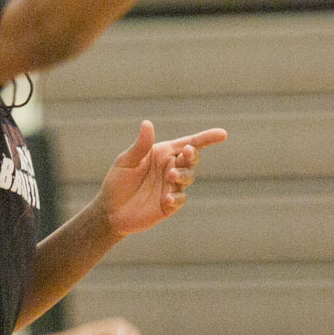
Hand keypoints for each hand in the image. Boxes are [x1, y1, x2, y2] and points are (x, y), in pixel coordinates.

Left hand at [99, 121, 228, 237]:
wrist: (110, 210)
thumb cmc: (117, 181)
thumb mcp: (126, 161)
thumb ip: (140, 145)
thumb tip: (147, 123)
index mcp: (163, 153)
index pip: (188, 143)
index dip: (207, 138)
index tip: (223, 134)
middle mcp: (171, 167)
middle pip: (191, 158)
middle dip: (192, 155)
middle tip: (187, 152)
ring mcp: (172, 186)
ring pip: (188, 177)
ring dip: (183, 175)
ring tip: (171, 176)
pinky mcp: (170, 205)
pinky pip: (180, 199)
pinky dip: (177, 197)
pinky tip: (168, 198)